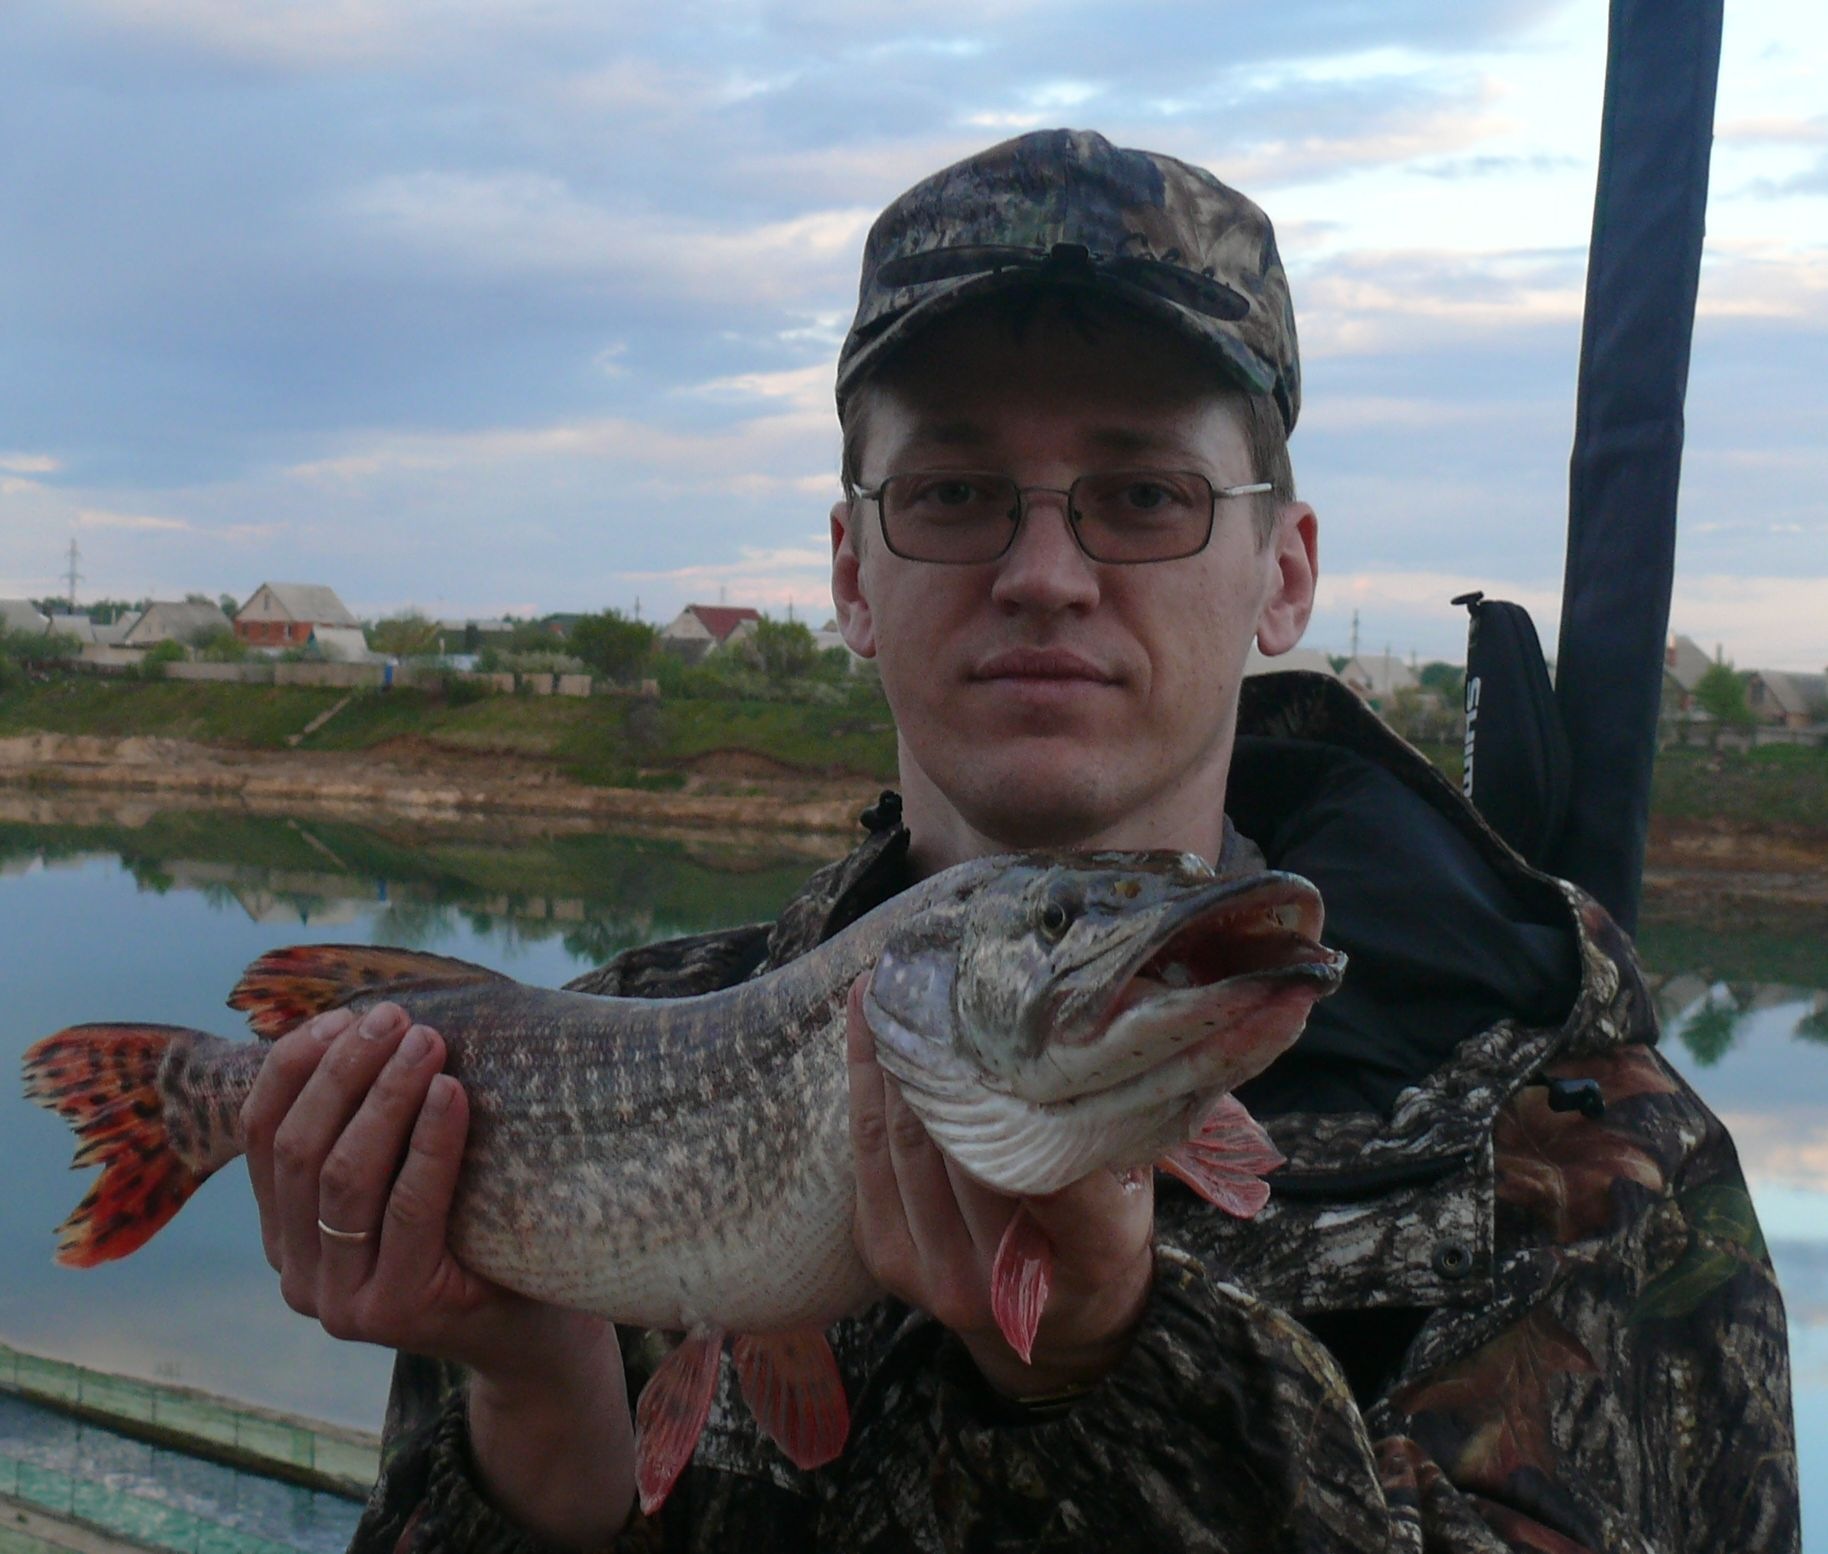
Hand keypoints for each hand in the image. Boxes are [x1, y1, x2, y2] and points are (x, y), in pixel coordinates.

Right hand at [241, 1002, 633, 1545]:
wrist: (536, 1330)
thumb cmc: (477, 1233)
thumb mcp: (411, 1177)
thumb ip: (376, 1126)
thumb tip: (372, 1016)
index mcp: (286, 1232)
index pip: (262, 1135)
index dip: (294, 1068)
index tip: (342, 1015)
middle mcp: (299, 1273)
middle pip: (299, 1150)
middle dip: (344, 1071)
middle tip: (396, 1019)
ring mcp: (341, 1301)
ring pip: (344, 1177)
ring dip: (385, 1097)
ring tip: (428, 1043)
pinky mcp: (395, 1314)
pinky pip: (408, 1210)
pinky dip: (429, 1144)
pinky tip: (451, 1095)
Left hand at [845, 977, 1153, 1399]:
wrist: (1062, 1322)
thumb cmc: (1103, 1225)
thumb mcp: (1134, 1182)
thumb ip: (1110, 1120)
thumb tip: (1100, 1014)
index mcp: (1091, 1254)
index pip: (1061, 1174)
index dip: (1027, 1100)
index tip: (1009, 1020)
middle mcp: (1003, 1280)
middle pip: (963, 1149)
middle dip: (944, 1056)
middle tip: (936, 974)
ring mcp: (934, 1274)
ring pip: (904, 1142)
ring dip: (893, 1056)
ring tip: (892, 982)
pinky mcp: (886, 1257)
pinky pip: (866, 1151)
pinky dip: (864, 1080)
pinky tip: (868, 1018)